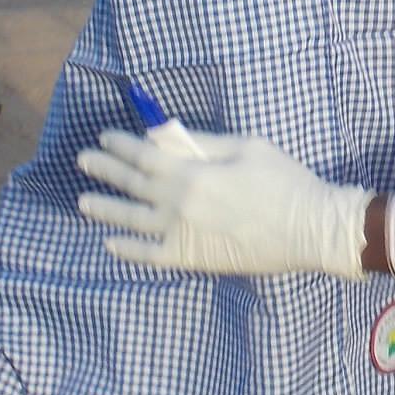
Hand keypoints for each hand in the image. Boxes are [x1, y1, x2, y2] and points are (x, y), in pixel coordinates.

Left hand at [78, 123, 372, 277]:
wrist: (310, 229)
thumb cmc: (285, 181)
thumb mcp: (247, 146)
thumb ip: (203, 142)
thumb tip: (165, 137)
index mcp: (192, 172)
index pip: (143, 154)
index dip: (121, 144)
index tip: (105, 137)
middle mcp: (178, 203)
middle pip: (131, 183)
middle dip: (104, 169)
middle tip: (84, 160)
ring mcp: (181, 234)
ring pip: (131, 220)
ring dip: (104, 209)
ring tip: (84, 202)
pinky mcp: (191, 258)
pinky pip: (149, 255)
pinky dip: (127, 250)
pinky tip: (111, 243)